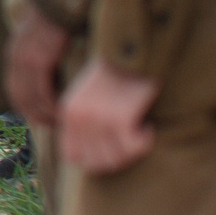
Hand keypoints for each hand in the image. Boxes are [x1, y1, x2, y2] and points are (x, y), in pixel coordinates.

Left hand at [4, 7, 72, 127]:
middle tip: (52, 124)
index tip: (41, 116)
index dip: (27, 105)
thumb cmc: (56, 13)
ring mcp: (25, 58)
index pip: (15, 87)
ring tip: (60, 121)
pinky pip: (41, 90)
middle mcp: (15, 57)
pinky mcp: (38, 58)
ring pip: (30, 97)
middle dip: (35, 113)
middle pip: (19, 96)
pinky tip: (61, 111)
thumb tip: (50, 67)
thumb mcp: (41, 34)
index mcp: (15, 52)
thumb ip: (40, 51)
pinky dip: (50, 104)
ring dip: (44, 113)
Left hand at [60, 56, 159, 174]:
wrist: (129, 51)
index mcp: (67, 113)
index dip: (93, 161)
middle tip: (131, 145)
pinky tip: (148, 128)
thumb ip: (83, 122)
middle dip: (116, 159)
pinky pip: (133, 148)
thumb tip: (94, 154)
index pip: (72, 157)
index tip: (112, 150)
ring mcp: (97, 120)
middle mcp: (79, 119)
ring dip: (132, 152)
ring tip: (140, 134)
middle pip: (95, 163)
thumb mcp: (86, 97)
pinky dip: (144, 143)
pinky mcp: (119, 118)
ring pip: (115, 159)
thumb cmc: (113, 74)